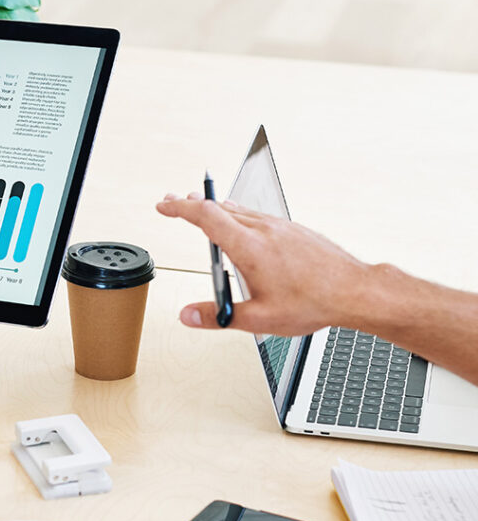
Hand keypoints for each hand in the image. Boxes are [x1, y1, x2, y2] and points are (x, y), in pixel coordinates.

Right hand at [156, 194, 369, 335]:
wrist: (355, 291)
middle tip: (173, 202)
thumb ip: (218, 316)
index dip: (179, 208)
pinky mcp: (293, 230)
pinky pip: (256, 215)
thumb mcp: (258, 318)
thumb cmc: (315, 302)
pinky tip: (239, 222)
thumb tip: (188, 315)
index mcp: (250, 247)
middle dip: (191, 204)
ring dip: (214, 207)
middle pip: (219, 207)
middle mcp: (264, 230)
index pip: (205, 216)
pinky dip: (237, 213)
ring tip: (201, 207)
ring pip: (239, 209)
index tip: (164, 205)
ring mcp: (280, 227)